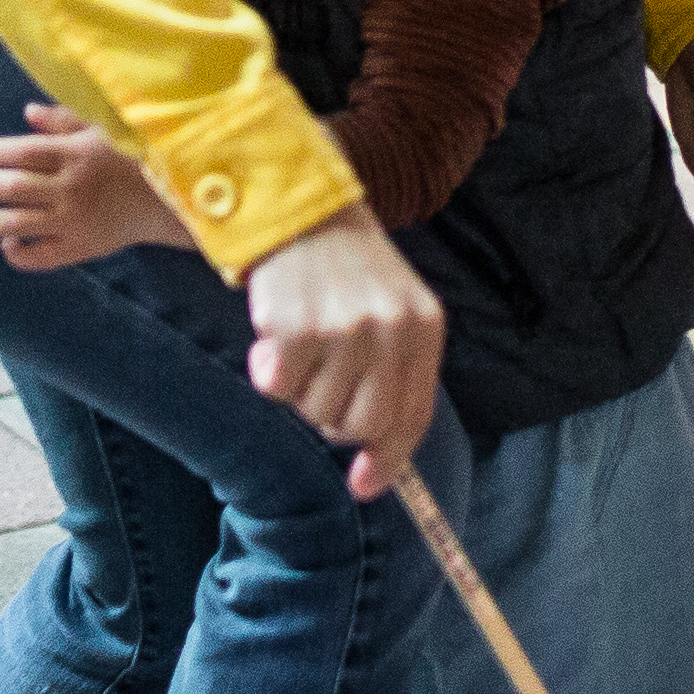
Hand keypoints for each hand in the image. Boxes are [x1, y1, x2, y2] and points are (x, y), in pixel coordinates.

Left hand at [0, 104, 190, 269]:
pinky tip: (6, 244)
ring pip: (20, 224)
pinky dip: (20, 254)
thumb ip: (64, 121)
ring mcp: (75, 221)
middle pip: (14, 187)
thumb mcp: (103, 130)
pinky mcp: (82, 247)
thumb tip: (26, 113)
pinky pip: (43, 257)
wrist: (170, 201)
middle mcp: (73, 189)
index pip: (25, 152)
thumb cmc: (132, 158)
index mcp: (78, 155)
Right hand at [242, 211, 444, 499]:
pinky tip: (272, 340)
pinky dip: (270, 375)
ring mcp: (344, 329)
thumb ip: (394, 372)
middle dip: (335, 419)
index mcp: (423, 326)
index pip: (413, 416)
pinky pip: (279, 389)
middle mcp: (390, 329)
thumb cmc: (346, 270)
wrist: (299, 209)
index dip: (388, 460)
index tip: (363, 484)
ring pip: (318, 410)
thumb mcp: (392, 309)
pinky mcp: (297, 329)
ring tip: (302, 343)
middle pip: (363, 425)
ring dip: (303, 390)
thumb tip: (374, 456)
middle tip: (319, 382)